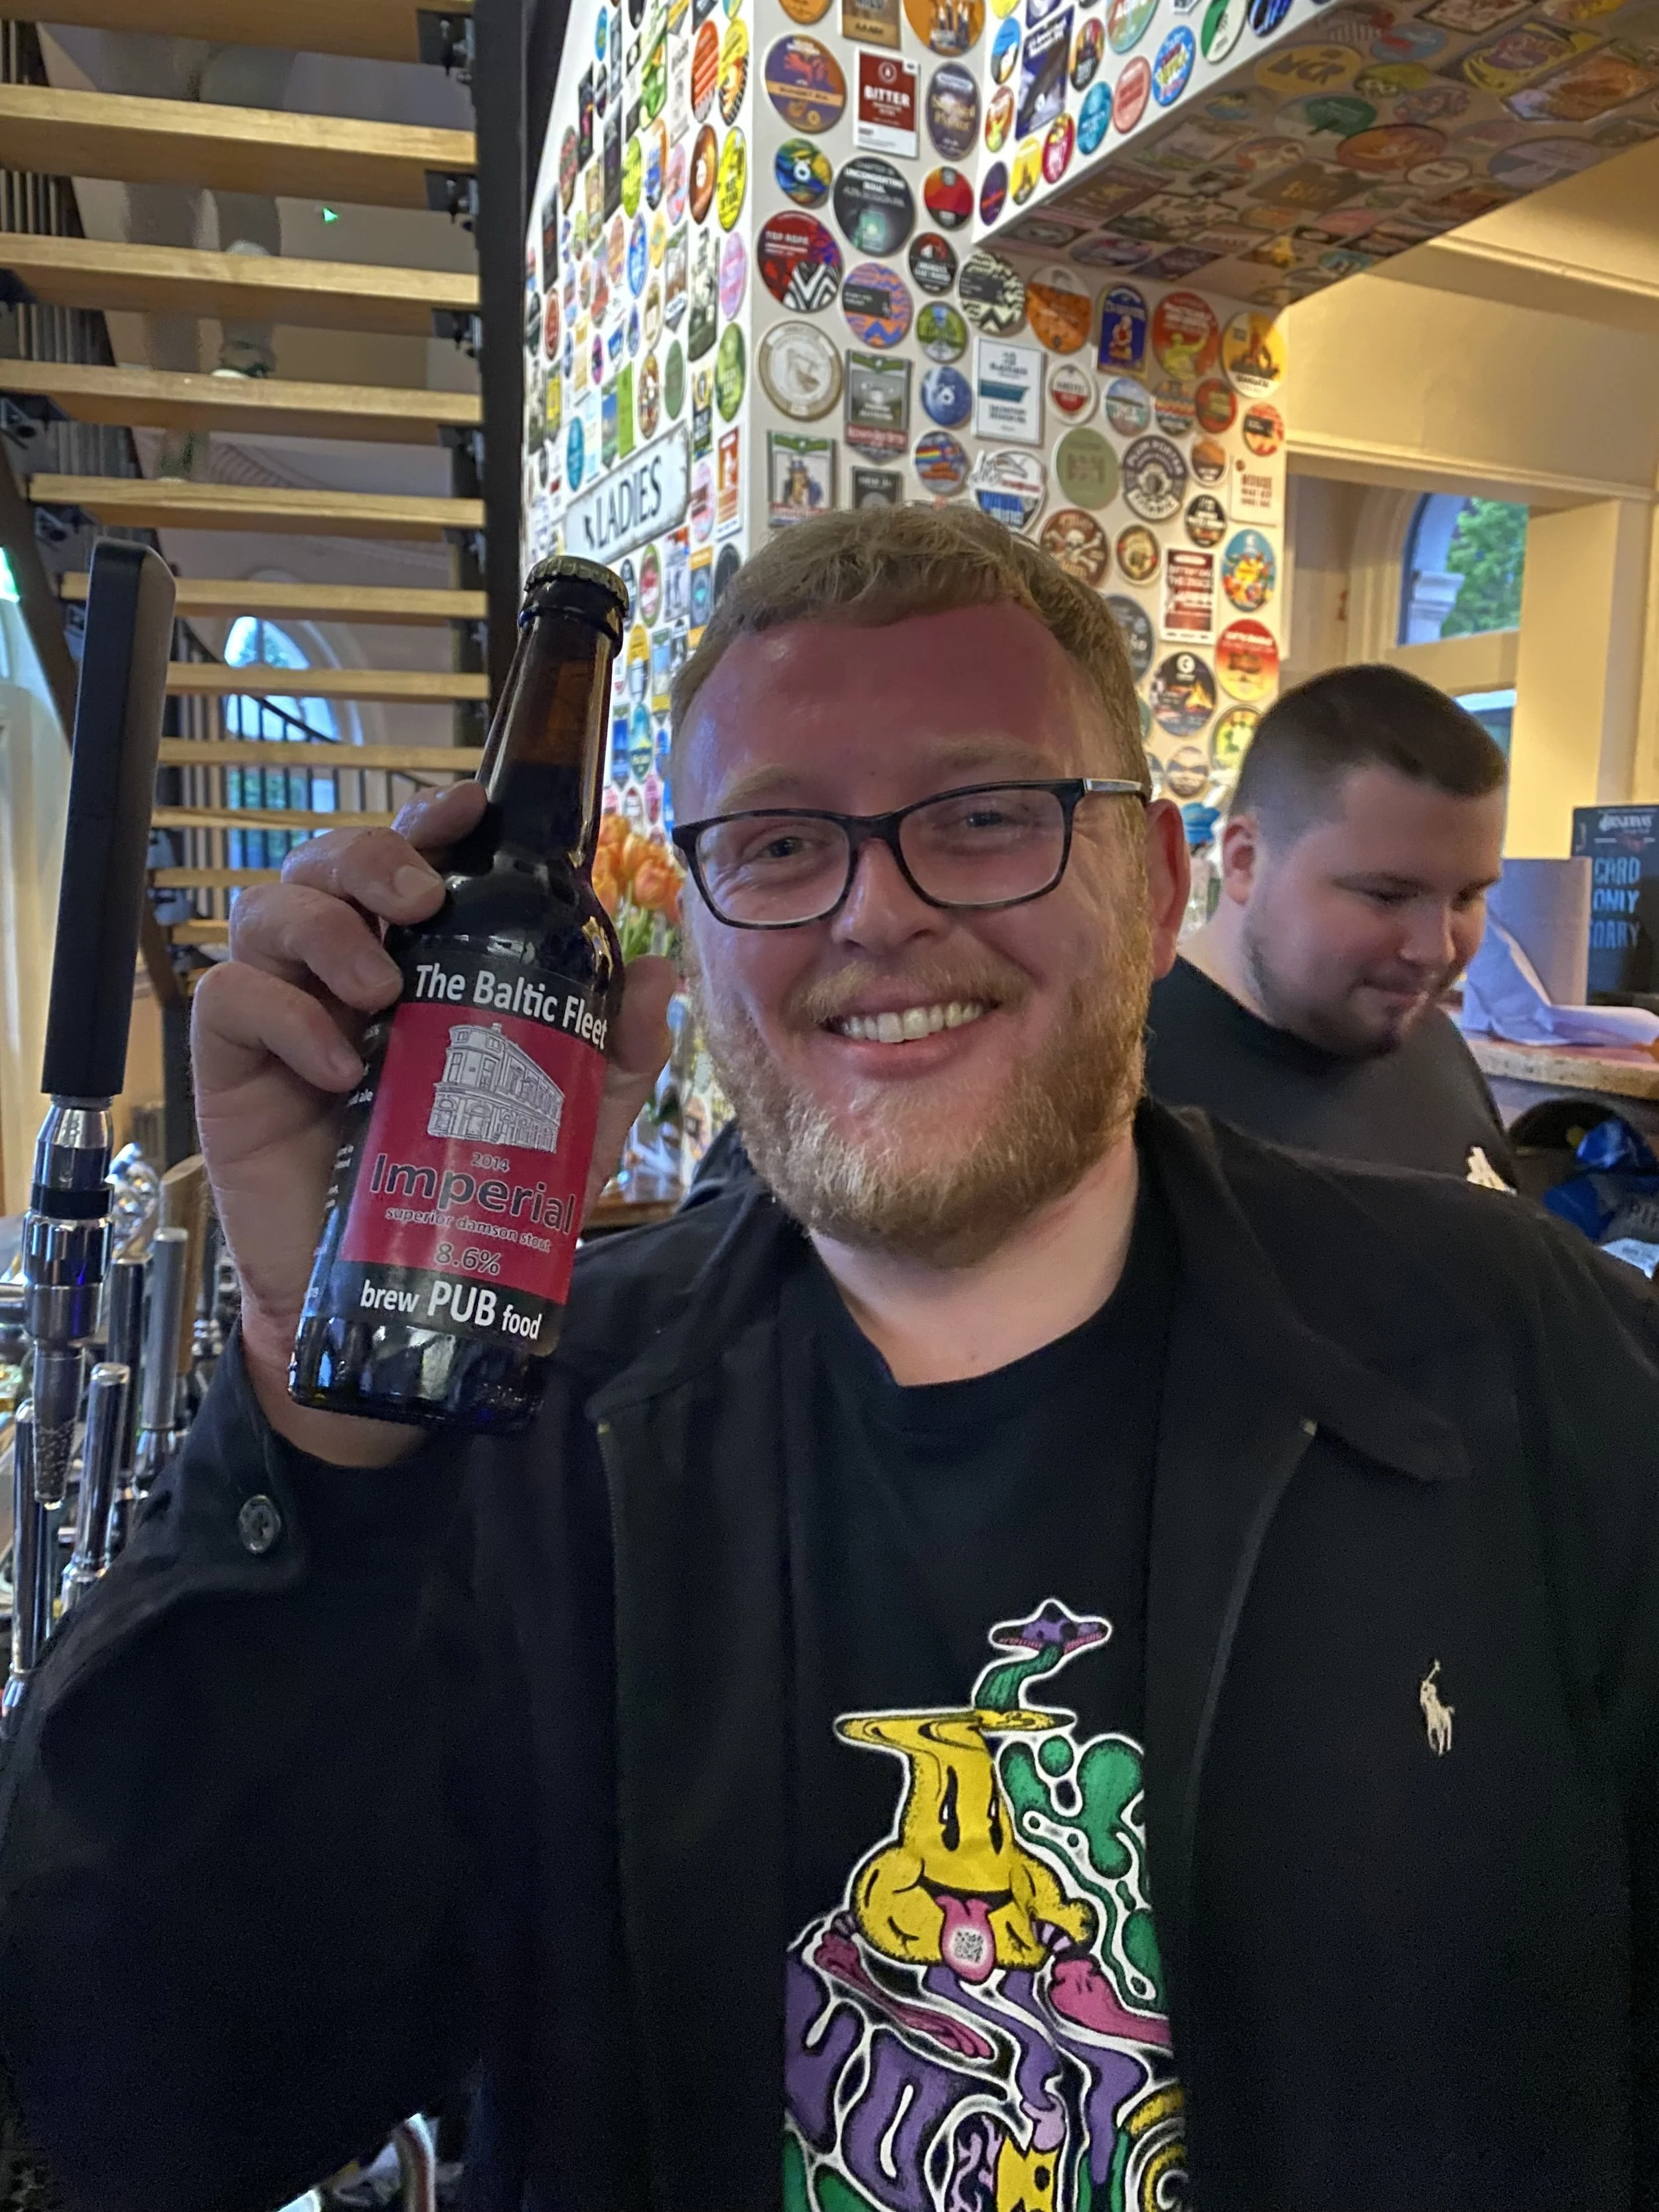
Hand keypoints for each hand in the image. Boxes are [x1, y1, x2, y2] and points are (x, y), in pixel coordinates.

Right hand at [191, 782, 676, 1460]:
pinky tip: (338, 1065)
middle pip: (327, 862)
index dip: (430, 821)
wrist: (396, 1297)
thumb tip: (655, 977)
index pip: (411, 863)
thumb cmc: (470, 1194)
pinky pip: (230, 997)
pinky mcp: (231, 1064)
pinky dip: (284, 1015)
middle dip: (373, 857)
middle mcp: (342, 970)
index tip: (469, 811)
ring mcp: (282, 1012)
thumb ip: (610, 1057)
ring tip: (382, 994)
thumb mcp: (562, 1128)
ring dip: (327, 930)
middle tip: (422, 900)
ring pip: (267, 909)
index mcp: (418, 963)